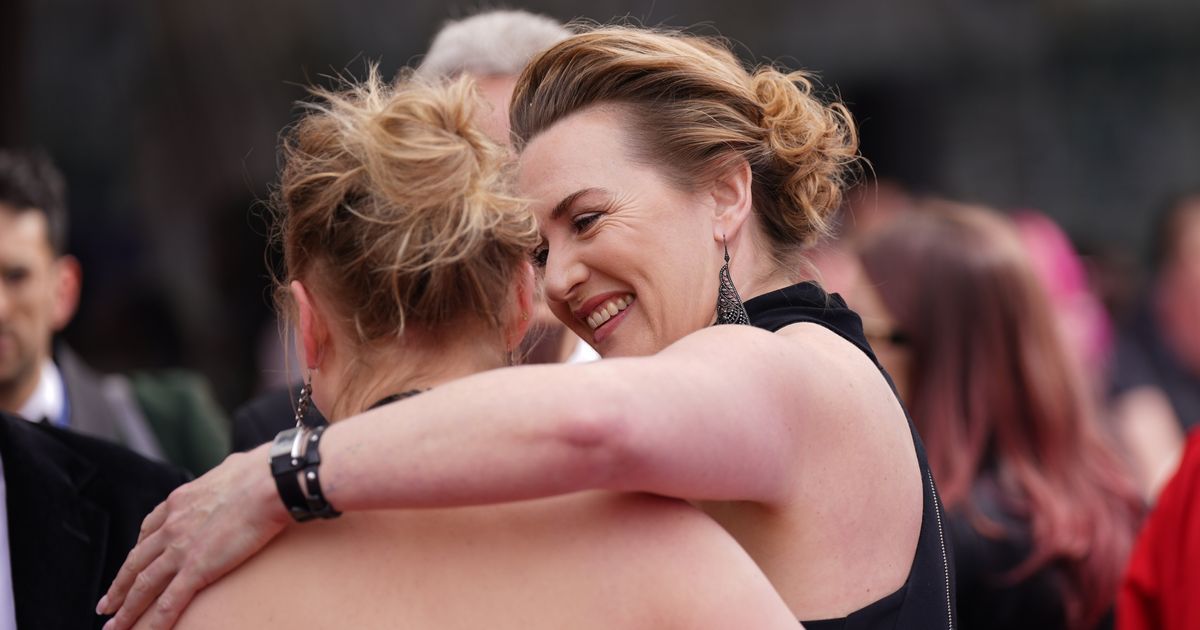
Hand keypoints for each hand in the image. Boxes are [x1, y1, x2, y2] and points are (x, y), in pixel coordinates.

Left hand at [97, 444, 289, 628]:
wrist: (268, 484)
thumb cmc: (259, 472)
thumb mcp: (230, 469)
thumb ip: (225, 478)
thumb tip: (237, 471)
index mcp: (179, 501)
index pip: (148, 530)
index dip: (137, 552)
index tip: (131, 566)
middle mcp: (171, 525)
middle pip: (136, 562)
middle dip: (119, 586)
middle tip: (107, 604)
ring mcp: (180, 548)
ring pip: (143, 585)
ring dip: (126, 608)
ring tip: (114, 625)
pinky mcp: (196, 568)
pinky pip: (169, 601)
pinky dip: (154, 622)